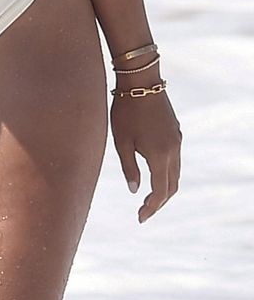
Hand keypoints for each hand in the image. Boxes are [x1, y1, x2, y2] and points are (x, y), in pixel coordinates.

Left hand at [111, 86, 181, 221]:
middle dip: (159, 202)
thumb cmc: (125, 111)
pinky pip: (175, 160)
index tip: (140, 218)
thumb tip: (134, 190)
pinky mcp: (176, 133)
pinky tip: (153, 173)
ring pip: (175, 174)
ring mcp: (177, 141)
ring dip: (164, 188)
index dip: (151, 208)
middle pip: (171, 186)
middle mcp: (173, 151)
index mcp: (160, 156)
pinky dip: (167, 173)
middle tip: (144, 212)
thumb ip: (129, 167)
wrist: (142, 81)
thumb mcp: (121, 141)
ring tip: (148, 197)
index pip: (160, 192)